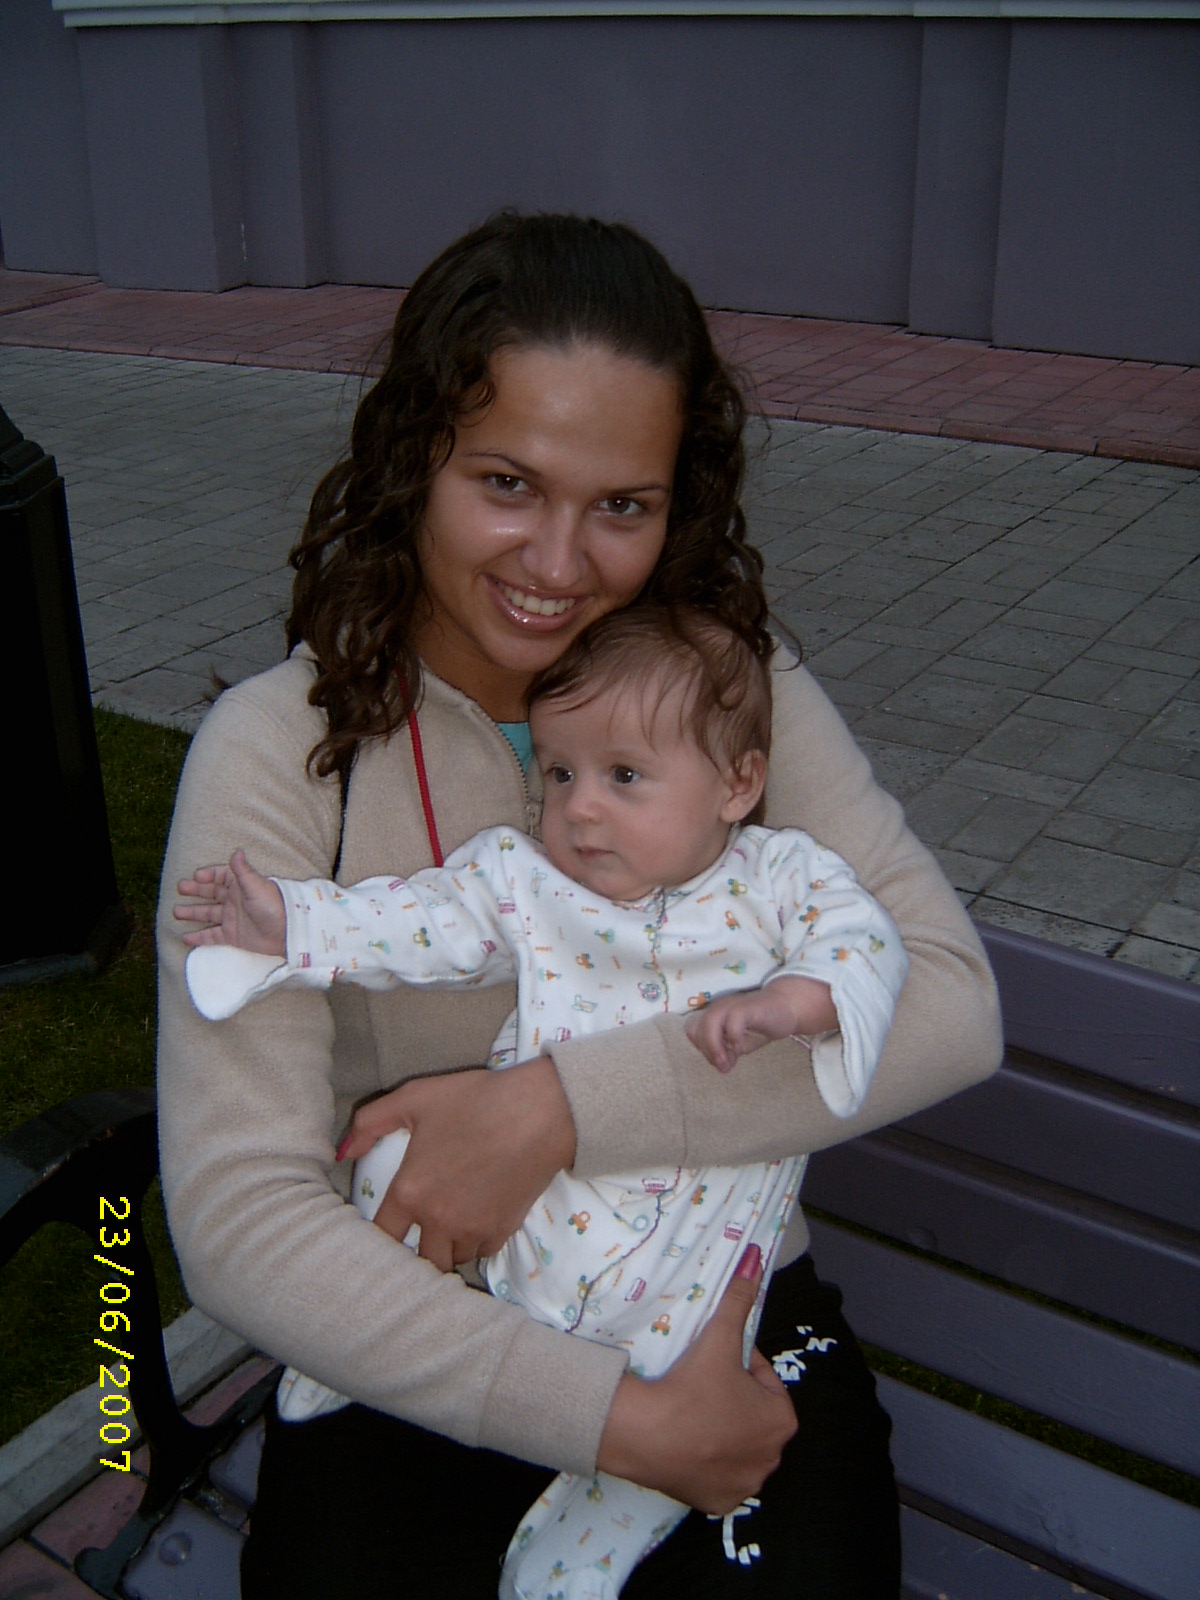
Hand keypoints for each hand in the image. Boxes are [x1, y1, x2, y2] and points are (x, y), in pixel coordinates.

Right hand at [174, 848, 286, 954]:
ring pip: (207, 914)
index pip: (220, 876)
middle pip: (210, 893)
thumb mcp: (256, 886)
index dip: (208, 875)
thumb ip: (243, 871)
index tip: (196, 877)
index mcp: (240, 885)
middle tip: (179, 888)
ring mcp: (232, 918)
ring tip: (176, 912)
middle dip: (195, 891)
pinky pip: (212, 936)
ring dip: (192, 912)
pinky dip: (199, 937)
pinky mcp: (233, 935)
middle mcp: (234, 900)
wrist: (287, 932)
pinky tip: (185, 938)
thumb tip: (237, 851)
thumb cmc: (274, 905)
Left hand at [338, 1057, 576, 1271]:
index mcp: (410, 1192)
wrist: (540, 1112)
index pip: (380, 1237)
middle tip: (416, 1235)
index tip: (382, 1232)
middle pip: (416, 1261)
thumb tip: (344, 1151)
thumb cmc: (476, 1101)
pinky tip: (475, 1220)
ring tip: (446, 1227)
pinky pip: (481, 1252)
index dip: (376, 1238)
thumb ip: (370, 1122)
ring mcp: (473, 1231)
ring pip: (450, 1259)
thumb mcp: (415, 1098)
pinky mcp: (503, 1231)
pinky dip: (475, 1242)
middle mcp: (438, 1221)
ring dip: (445, 1248)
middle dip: (413, 1251)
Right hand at [596, 1246, 796, 1512]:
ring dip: (721, 1429)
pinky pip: (717, 1475)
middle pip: (751, 1414)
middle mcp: (772, 1458)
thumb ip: (739, 1298)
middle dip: (732, 1398)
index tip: (713, 1361)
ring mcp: (745, 1485)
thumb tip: (755, 1257)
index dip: (738, 1364)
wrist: (646, 1434)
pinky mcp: (718, 1504)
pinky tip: (688, 1443)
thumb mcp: (719, 1338)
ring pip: (736, 1446)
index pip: (763, 1380)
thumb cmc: (691, 1386)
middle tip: (700, 1384)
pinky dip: (706, 1461)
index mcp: (782, 1419)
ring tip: (691, 1410)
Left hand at [685, 977, 836, 1072]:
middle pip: (695, 1028)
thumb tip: (722, 1067)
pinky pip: (733, 1020)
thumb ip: (728, 1053)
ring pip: (710, 1022)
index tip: (720, 1059)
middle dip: (707, 1051)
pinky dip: (733, 1038)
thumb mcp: (741, 1043)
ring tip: (728, 1061)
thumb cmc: (762, 1023)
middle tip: (724, 1064)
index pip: (692, 1031)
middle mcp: (719, 1008)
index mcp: (714, 1015)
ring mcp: (732, 1006)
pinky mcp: (748, 1008)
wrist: (787, 1007)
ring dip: (715, 1046)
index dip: (702, 1048)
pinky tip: (742, 1048)